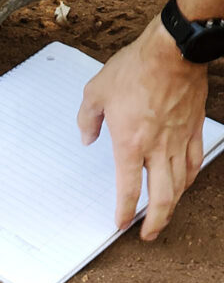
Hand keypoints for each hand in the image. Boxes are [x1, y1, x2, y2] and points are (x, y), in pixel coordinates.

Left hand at [78, 16, 207, 240]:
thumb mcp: (96, 91)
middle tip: (148, 235)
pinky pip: (195, 160)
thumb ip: (87, 119)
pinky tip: (185, 184)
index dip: (125, 211)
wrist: (174, 48)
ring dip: (173, 204)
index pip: (128, 189)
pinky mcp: (194, 128)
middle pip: (162, 196)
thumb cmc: (135, 67)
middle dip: (156, 221)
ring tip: (164, 216)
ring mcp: (179, 139)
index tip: (121, 223)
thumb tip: (87, 138)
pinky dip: (190, 178)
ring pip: (181, 183)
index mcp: (130, 144)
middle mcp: (157, 148)